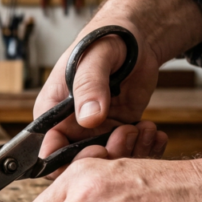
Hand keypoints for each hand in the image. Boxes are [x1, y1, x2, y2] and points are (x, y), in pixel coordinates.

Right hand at [36, 18, 166, 165]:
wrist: (133, 37)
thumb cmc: (104, 39)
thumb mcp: (94, 58)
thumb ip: (89, 86)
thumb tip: (88, 118)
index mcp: (52, 113)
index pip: (48, 153)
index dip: (68, 162)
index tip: (96, 150)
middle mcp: (70, 127)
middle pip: (79, 164)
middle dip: (106, 156)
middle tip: (127, 134)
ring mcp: (95, 131)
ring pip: (108, 162)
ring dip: (130, 151)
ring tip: (145, 128)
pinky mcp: (118, 131)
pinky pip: (128, 152)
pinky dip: (144, 147)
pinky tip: (153, 132)